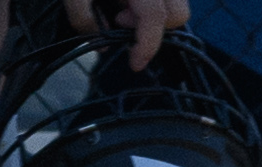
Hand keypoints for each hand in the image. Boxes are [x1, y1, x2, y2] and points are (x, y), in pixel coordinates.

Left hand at [64, 0, 188, 71]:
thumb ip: (82, 16)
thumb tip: (105, 46)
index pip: (156, 17)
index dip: (147, 45)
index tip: (135, 65)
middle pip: (178, 13)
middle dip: (155, 29)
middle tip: (120, 23)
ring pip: (176, 7)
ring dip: (154, 19)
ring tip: (121, 13)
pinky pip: (167, 1)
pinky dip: (151, 9)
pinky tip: (126, 4)